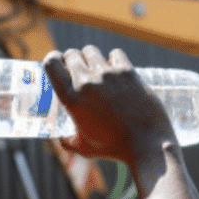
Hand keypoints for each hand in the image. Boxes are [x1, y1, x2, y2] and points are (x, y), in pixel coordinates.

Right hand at [43, 45, 175, 163]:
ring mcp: (108, 74)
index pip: (52, 62)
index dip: (54, 60)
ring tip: (98, 71)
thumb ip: (68, 142)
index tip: (60, 66)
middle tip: (80, 72)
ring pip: (92, 51)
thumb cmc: (114, 148)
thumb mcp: (84, 148)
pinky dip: (114, 60)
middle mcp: (87, 81)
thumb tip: (62, 139)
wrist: (146, 143)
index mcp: (71, 97)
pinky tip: (116, 70)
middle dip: (73, 60)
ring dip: (92, 58)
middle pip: (72, 54)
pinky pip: (115, 54)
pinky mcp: (128, 72)